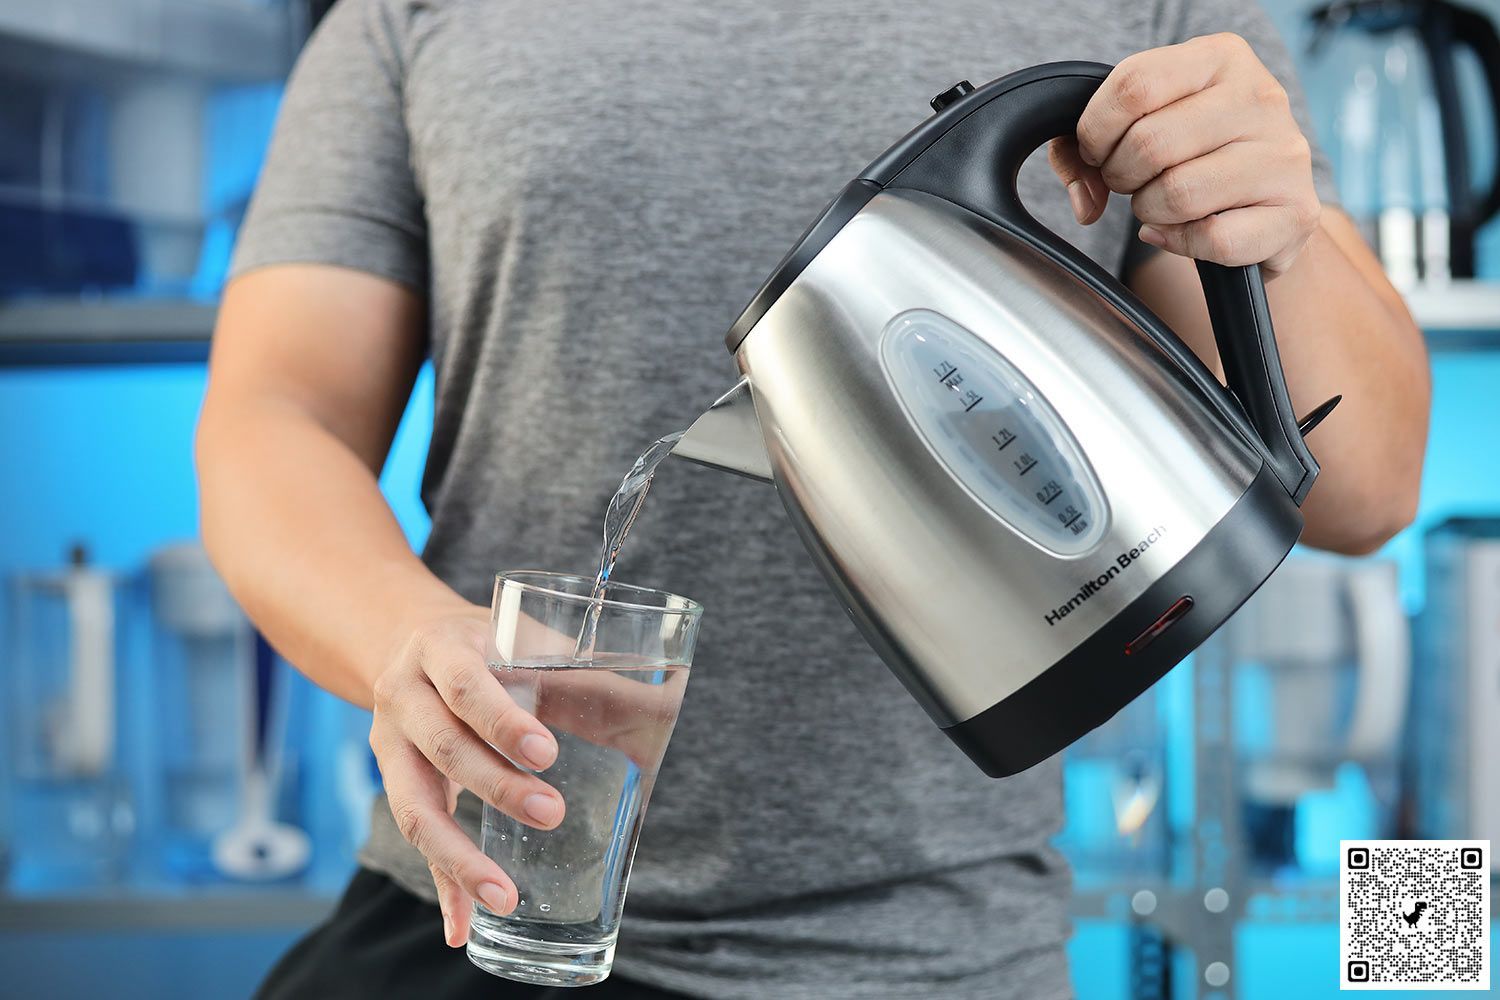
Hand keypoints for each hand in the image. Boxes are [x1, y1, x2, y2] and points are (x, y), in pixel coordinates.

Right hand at [369, 606, 565, 947]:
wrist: (414, 640)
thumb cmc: (493, 643)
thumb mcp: (527, 640)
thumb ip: (586, 671)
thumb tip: (667, 704)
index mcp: (442, 648)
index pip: (467, 686)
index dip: (502, 721)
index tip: (547, 752)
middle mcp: (404, 694)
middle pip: (443, 747)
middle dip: (496, 785)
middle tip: (552, 812)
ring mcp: (390, 742)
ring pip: (415, 805)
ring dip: (460, 857)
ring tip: (504, 897)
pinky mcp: (394, 782)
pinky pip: (416, 839)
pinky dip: (441, 884)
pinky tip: (460, 927)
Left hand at [1049, 33, 1321, 276]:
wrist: (1268, 202)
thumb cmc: (1194, 156)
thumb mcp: (1141, 124)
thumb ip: (1081, 148)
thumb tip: (1085, 200)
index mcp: (1220, 58)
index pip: (1134, 84)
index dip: (1096, 129)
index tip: (1097, 151)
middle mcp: (1261, 97)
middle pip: (1150, 143)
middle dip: (1120, 176)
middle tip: (1130, 182)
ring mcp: (1284, 154)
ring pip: (1178, 193)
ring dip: (1149, 212)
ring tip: (1160, 204)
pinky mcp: (1297, 210)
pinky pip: (1213, 238)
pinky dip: (1183, 243)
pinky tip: (1186, 231)